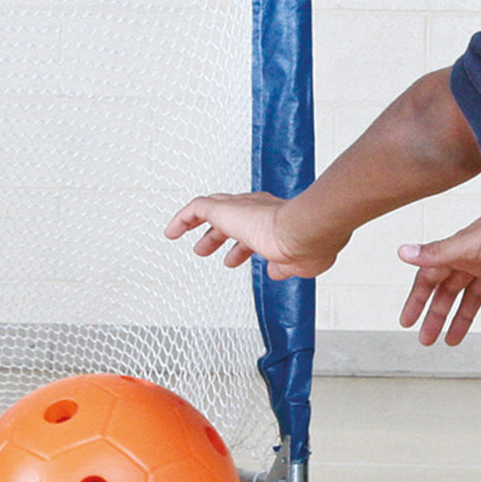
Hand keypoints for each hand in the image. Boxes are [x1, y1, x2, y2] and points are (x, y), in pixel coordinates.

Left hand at [165, 192, 343, 279]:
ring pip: (215, 210)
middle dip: (220, 237)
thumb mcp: (298, 263)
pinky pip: (196, 208)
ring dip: (203, 230)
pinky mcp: (225, 209)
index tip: (239, 258)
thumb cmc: (309, 244)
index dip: (244, 247)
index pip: (256, 230)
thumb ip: (284, 267)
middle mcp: (259, 209)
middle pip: (233, 218)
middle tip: (208, 250)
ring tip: (194, 247)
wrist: (305, 228)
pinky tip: (171, 232)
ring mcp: (242, 208)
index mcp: (277, 221)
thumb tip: (275, 272)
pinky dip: (182, 219)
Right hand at [397, 196, 480, 343]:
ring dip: (463, 318)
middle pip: (449, 293)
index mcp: (458, 253)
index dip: (417, 301)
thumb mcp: (468, 244)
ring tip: (453, 339)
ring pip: (475, 297)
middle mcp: (475, 260)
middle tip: (427, 339)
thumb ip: (437, 252)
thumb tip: (402, 253)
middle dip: (436, 316)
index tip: (407, 322)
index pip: (430, 280)